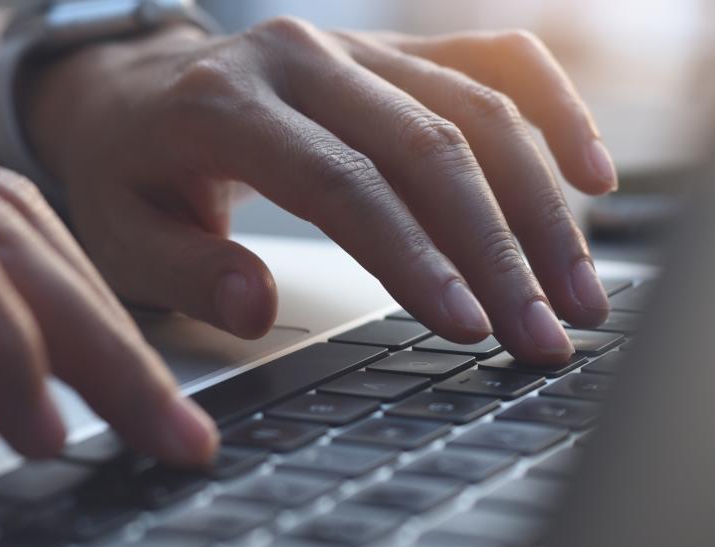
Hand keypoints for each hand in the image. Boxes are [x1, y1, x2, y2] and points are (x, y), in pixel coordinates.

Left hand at [29, 20, 615, 363]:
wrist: (129, 88)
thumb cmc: (130, 171)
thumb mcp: (120, 233)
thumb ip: (186, 270)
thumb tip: (259, 306)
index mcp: (224, 104)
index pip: (341, 181)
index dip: (414, 255)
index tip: (468, 325)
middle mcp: (299, 58)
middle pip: (428, 145)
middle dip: (500, 248)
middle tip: (546, 333)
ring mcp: (354, 44)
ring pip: (476, 108)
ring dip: (541, 204)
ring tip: (581, 292)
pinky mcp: (393, 48)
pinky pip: (493, 59)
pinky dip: (553, 109)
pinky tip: (594, 174)